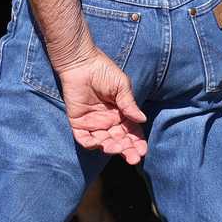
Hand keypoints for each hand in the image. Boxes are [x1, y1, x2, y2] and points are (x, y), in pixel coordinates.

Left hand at [56, 48, 148, 163]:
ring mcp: (93, 123)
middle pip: (120, 140)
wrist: (81, 63)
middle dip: (127, 150)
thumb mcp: (121, 87)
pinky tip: (99, 144)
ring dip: (112, 148)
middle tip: (133, 157)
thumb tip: (142, 120)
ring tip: (117, 147)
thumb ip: (129, 104)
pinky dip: (91, 144)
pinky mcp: (78, 123)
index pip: (132, 132)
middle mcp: (108, 121)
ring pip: (104, 142)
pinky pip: (84, 139)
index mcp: (121, 114)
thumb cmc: (104, 71)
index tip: (143, 151)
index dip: (137, 142)